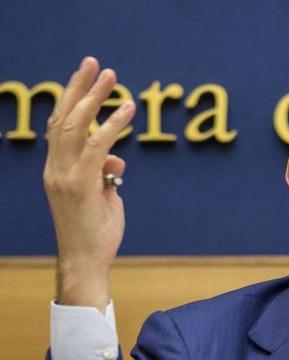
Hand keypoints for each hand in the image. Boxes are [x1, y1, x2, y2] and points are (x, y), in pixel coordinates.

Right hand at [43, 57, 134, 310]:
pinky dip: (112, 124)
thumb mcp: (103, 197)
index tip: (85, 77)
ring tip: (112, 76)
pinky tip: (128, 108)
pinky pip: (97, 147)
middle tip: (95, 62)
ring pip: (76, 126)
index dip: (71, 98)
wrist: (86, 262)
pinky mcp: (82, 184)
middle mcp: (55, 168)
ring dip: (94, 97)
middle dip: (79, 87)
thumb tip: (117, 159)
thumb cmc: (95, 233)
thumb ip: (106, 174)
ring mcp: (65, 175)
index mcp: (57, 169)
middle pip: (64, 117)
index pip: (60, 126)